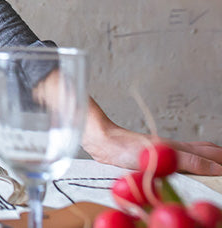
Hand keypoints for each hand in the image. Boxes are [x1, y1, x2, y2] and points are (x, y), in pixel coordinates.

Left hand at [83, 99, 221, 174]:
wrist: (102, 142)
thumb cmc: (128, 147)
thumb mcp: (165, 155)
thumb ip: (191, 162)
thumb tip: (217, 168)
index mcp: (181, 149)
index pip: (210, 153)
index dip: (221, 161)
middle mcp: (175, 149)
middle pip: (203, 151)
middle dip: (218, 158)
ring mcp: (164, 153)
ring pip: (191, 154)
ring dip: (205, 160)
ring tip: (214, 167)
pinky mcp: (152, 160)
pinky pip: (176, 162)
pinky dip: (188, 164)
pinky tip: (184, 170)